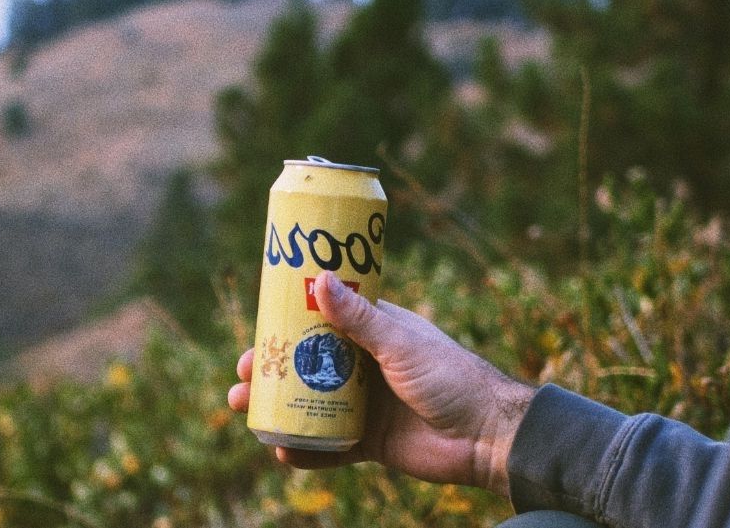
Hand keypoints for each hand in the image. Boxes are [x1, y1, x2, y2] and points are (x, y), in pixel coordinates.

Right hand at [227, 271, 533, 497]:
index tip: (256, 332)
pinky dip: (304, 448)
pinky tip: (281, 450)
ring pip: (309, 405)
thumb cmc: (451, 377)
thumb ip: (359, 318)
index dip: (285, 328)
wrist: (489, 437)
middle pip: (305, 367)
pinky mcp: (370, 441)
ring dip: (276, 409)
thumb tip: (319, 279)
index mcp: (373, 333)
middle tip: (240, 379)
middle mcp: (364, 367)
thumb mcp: (399, 343)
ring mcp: (365, 405)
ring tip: (248, 415)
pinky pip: (328, 445)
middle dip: (269, 373)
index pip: (320, 324)